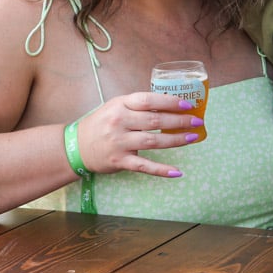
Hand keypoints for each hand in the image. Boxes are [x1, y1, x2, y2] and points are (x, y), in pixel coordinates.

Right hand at [75, 92, 204, 177]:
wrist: (76, 146)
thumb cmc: (102, 124)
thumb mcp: (116, 107)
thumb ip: (138, 106)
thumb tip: (170, 104)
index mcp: (120, 105)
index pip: (148, 100)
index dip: (169, 102)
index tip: (187, 105)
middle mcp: (119, 122)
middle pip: (155, 120)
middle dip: (179, 121)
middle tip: (197, 122)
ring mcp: (119, 143)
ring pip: (154, 141)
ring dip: (176, 140)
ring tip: (192, 137)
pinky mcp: (119, 161)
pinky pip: (144, 166)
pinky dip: (161, 169)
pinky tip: (177, 171)